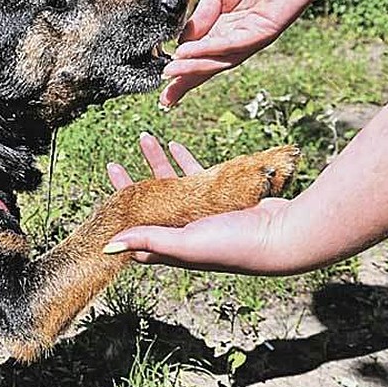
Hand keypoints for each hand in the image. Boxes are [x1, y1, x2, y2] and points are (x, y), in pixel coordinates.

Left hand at [105, 135, 300, 274]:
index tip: (105, 200)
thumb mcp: (184, 243)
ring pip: (173, 186)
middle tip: (114, 164)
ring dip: (157, 164)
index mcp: (172, 246)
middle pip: (150, 206)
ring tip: (144, 139)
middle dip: (131, 184)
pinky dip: (186, 161)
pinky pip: (198, 176)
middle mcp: (185, 232)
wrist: (282, 236)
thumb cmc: (234, 247)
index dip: (118, 218)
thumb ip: (148, 240)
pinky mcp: (222, 198)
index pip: (136, 234)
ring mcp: (204, 214)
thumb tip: (108, 248)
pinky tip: (175, 145)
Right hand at [160, 0, 333, 106]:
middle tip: (166, 98)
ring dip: (194, 67)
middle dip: (187, 80)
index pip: (201, 51)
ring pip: (221, 59)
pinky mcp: (266, 29)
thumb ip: (201, 14)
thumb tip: (181, 39)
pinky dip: (210, 50)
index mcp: (226, 24)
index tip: (162, 84)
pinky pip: (234, 44)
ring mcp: (253, 34)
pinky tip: (189, 52)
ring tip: (170, 72)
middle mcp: (239, 34)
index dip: (183, 69)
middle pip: (210, 63)